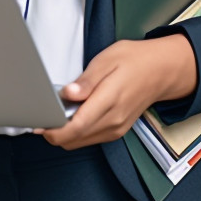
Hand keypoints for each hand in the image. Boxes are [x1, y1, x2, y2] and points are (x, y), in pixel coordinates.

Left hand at [37, 34, 196, 149]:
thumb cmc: (135, 60)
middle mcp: (114, 121)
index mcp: (110, 101)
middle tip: (41, 115)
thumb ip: (86, 80)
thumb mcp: (108, 59)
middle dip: (54, 132)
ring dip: (65, 133)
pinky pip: (91, 138)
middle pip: (75, 138)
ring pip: (81, 141)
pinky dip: (77, 132)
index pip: (76, 126)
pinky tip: (71, 116)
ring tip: (55, 113)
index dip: (54, 129)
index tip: (38, 123)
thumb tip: (68, 94)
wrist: (161, 70)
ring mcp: (116, 128)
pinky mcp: (117, 130)